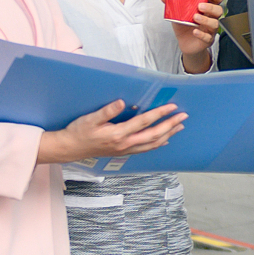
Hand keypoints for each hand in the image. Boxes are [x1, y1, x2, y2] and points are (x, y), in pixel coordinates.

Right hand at [37, 100, 185, 164]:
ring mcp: (125, 150)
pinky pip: (145, 150)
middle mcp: (124, 144)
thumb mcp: (89, 119)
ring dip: (168, 134)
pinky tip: (164, 140)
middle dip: (170, 125)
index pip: (144, 122)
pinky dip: (157, 144)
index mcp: (118, 134)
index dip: (159, 113)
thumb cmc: (78, 132)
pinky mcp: (123, 152)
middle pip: (153, 135)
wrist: (70, 149)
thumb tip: (122, 102)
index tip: (172, 106)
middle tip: (183, 116)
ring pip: (152, 144)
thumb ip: (106, 111)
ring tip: (179, 126)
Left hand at [177, 0, 225, 69]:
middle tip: (200, 6)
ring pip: (215, 24)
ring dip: (206, 20)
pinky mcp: (207, 40)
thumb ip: (173, 4)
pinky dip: (201, 34)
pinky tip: (195, 32)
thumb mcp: (178, 13)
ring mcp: (210, 30)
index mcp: (207, 9)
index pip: (216, 0)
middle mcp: (211, 18)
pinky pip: (208, 37)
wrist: (184, 42)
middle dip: (211, 8)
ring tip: (195, 17)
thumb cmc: (185, 26)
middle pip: (218, 11)